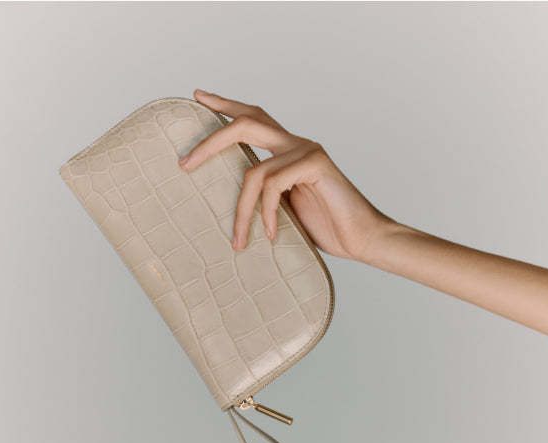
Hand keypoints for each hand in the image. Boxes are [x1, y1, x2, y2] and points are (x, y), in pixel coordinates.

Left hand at [179, 89, 394, 263]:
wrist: (362, 239)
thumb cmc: (327, 228)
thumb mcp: (285, 210)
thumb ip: (264, 196)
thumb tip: (231, 201)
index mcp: (288, 150)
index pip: (253, 116)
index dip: (225, 105)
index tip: (199, 98)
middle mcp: (297, 143)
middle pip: (246, 121)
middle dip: (211, 140)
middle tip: (185, 163)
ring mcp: (307, 151)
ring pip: (255, 170)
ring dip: (241, 210)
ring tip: (239, 240)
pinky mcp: (315, 164)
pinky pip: (273, 185)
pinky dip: (266, 213)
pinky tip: (270, 234)